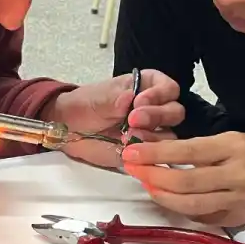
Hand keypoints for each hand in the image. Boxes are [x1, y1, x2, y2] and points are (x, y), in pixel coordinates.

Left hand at [44, 69, 184, 167]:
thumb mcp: (98, 98)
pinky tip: (129, 151)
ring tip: (127, 137)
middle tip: (132, 120)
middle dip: (156, 115)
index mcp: (147, 87)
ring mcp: (151, 131)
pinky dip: (146, 154)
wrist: (69, 129)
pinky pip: (157, 155)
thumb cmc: (85, 106)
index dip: (159, 95)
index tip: (138, 101)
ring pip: (169, 135)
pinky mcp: (144, 151)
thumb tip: (130, 97)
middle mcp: (154, 108)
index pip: (169, 89)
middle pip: (175, 112)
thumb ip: (115, 98)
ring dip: (151, 137)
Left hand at [121, 132, 244, 227]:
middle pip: (187, 182)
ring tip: (146, 185)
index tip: (132, 153)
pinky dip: (178, 208)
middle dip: (153, 176)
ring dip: (162, 196)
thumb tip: (145, 151)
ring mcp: (240, 200)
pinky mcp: (237, 218)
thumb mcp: (219, 139)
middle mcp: (239, 175)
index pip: (188, 151)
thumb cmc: (239, 151)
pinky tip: (166, 198)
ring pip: (191, 205)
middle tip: (133, 170)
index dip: (156, 154)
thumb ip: (185, 147)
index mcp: (234, 147)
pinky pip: (200, 217)